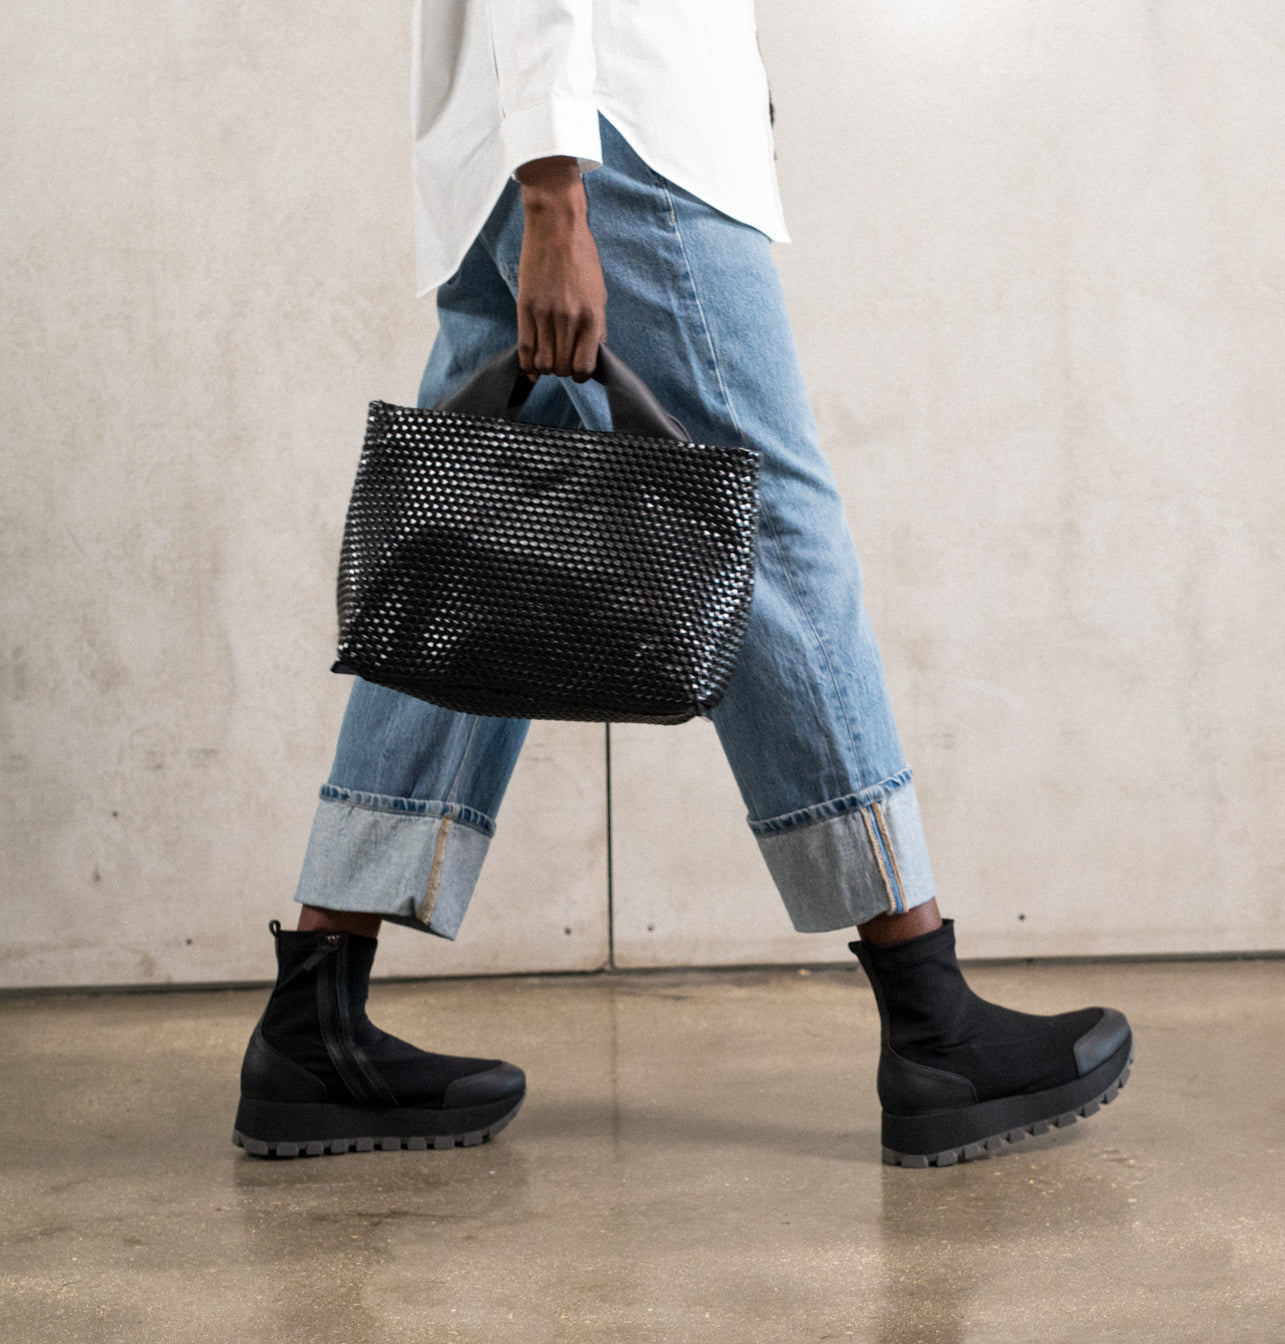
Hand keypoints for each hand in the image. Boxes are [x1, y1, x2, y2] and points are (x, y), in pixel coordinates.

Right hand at [514, 157, 606, 382]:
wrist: (557, 227)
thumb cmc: (581, 258)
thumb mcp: (599, 293)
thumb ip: (597, 326)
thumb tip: (591, 354)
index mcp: (592, 317)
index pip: (584, 366)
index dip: (580, 374)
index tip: (577, 368)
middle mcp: (569, 319)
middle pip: (562, 368)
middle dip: (562, 370)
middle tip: (561, 359)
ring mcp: (546, 314)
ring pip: (543, 362)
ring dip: (545, 366)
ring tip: (547, 356)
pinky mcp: (525, 307)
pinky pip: (524, 347)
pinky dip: (526, 362)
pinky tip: (530, 363)